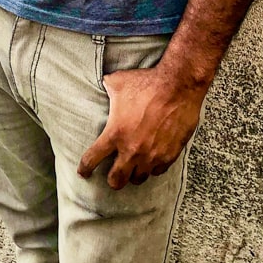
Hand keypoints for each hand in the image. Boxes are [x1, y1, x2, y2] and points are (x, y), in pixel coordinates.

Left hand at [77, 65, 204, 189]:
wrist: (178, 86)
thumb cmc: (147, 83)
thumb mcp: (119, 81)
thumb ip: (107, 86)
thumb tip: (102, 82)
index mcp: (115, 133)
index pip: (92, 159)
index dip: (85, 168)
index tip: (84, 172)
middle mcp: (132, 149)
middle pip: (116, 180)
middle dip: (112, 180)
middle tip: (112, 176)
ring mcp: (152, 155)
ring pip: (138, 179)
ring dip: (134, 174)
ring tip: (133, 169)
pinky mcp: (169, 155)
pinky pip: (157, 171)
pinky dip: (153, 168)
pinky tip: (151, 162)